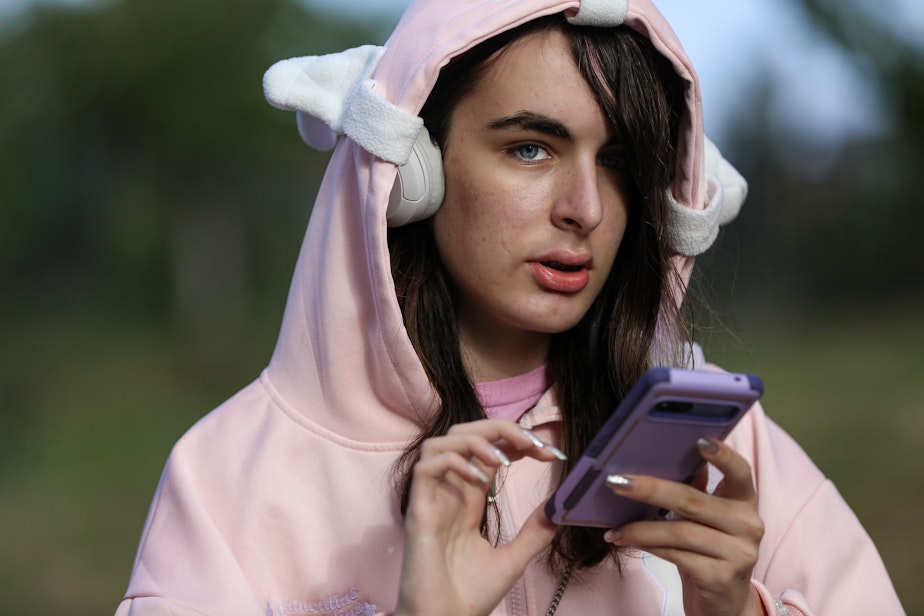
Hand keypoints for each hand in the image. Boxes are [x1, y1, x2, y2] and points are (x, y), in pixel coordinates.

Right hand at [394, 420, 562, 615]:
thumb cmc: (469, 596)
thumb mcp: (513, 559)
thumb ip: (534, 533)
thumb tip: (559, 508)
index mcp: (469, 499)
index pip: (489, 451)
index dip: (516, 442)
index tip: (549, 452)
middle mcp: (449, 492)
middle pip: (464, 434)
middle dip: (499, 429)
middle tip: (532, 443)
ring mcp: (432, 499)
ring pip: (440, 442)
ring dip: (474, 439)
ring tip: (503, 459)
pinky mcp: (418, 511)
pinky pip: (426, 467)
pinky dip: (453, 461)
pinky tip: (479, 479)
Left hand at [603, 438, 765, 615]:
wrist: (724, 605)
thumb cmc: (708, 552)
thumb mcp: (705, 520)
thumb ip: (695, 490)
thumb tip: (663, 457)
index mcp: (745, 502)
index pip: (740, 472)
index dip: (723, 455)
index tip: (700, 439)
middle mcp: (749, 525)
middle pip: (693, 500)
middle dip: (650, 489)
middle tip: (616, 482)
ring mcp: (739, 553)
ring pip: (679, 531)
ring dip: (640, 528)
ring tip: (614, 527)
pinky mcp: (722, 578)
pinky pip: (676, 555)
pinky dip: (647, 546)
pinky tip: (627, 541)